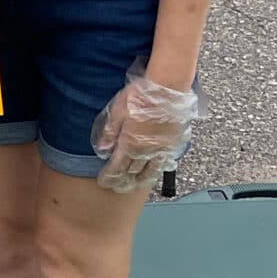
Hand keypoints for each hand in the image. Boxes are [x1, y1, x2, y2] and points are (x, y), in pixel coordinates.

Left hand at [91, 69, 195, 192]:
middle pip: (134, 172)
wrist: (168, 89)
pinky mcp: (174, 143)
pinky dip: (157, 170)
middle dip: (124, 181)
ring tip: (134, 185)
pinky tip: (154, 173)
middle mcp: (147, 150)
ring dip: (141, 180)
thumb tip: (102, 148)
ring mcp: (162, 148)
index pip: (117, 167)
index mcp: (130, 143)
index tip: (105, 182)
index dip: (110, 176)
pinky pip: (165, 162)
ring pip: (151, 170)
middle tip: (117, 188)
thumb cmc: (141, 96)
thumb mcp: (117, 111)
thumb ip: (109, 132)